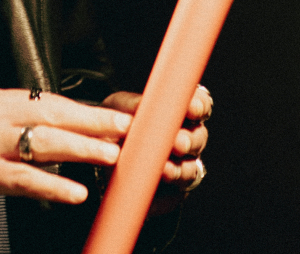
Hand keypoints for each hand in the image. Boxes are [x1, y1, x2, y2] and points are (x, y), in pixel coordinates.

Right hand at [0, 88, 129, 212]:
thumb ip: (19, 125)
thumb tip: (61, 135)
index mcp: (0, 102)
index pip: (52, 102)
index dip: (87, 110)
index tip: (117, 116)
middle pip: (55, 115)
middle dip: (94, 122)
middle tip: (127, 129)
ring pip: (45, 142)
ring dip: (82, 148)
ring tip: (111, 155)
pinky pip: (25, 179)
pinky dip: (53, 185)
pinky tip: (75, 192)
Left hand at [100, 84, 211, 215]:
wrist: (100, 158)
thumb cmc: (117, 123)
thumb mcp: (119, 108)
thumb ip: (131, 105)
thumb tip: (138, 106)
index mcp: (178, 113)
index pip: (199, 106)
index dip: (199, 106)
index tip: (192, 109)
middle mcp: (186, 138)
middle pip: (199, 138)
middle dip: (190, 140)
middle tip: (179, 143)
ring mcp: (181, 166)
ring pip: (191, 168)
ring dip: (180, 168)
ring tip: (165, 169)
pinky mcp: (172, 192)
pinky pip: (176, 193)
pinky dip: (168, 190)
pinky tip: (158, 186)